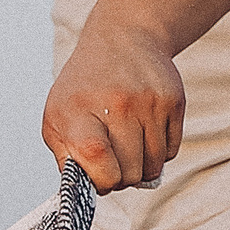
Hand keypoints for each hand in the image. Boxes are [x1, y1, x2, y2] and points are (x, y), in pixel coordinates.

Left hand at [43, 8, 184, 193]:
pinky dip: (159, 154)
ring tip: (128, 152)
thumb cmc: (84, 86)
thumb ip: (64, 156)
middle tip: (114, 166)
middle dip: (121, 179)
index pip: (97, 160)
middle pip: (129, 170)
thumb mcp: (56, 118)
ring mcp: (149, 102)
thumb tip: (79, 190)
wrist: (123, 39)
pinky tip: (144, 138)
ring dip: (141, 169)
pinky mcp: (173, 101)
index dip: (102, 181)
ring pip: (153, 165)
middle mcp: (117, 105)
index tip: (100, 180)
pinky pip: (171, 150)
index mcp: (80, 112)